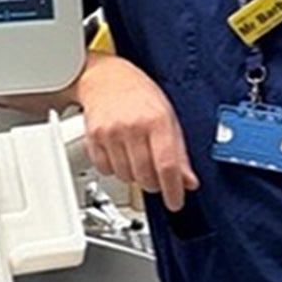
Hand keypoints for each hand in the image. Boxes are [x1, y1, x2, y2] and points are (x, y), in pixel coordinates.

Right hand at [76, 55, 198, 213]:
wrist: (106, 78)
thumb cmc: (140, 95)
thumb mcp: (168, 118)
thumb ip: (179, 153)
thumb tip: (188, 181)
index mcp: (157, 120)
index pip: (167, 166)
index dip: (173, 190)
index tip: (176, 203)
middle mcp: (133, 127)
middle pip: (145, 176)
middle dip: (153, 182)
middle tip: (155, 174)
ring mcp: (111, 133)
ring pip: (125, 177)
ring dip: (133, 175)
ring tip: (135, 155)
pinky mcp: (93, 138)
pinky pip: (106, 170)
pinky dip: (114, 169)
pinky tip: (119, 153)